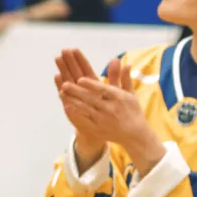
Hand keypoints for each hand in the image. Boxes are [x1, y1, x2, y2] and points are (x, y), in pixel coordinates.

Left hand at [59, 56, 163, 174]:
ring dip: (73, 101)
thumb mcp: (130, 93)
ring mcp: (103, 120)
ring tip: (61, 92)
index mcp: (119, 98)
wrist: (135, 135)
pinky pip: (84, 121)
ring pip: (86, 109)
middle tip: (64, 84)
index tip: (80, 78)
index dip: (91, 85)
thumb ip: (123, 77)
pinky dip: (76, 113)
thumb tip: (123, 61)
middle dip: (77, 92)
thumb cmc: (132, 111)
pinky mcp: (98, 130)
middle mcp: (111, 109)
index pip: (103, 90)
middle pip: (91, 99)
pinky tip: (67, 106)